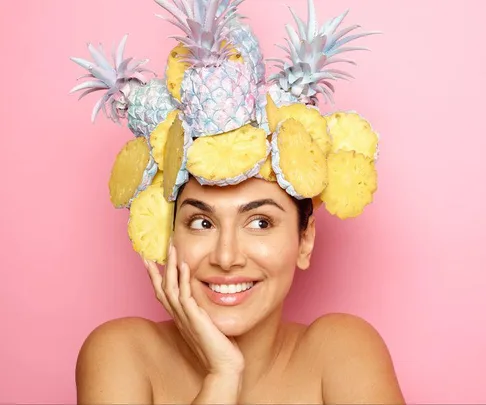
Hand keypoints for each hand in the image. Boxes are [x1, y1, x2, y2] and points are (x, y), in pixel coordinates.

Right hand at [143, 243, 244, 375]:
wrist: (223, 366)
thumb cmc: (218, 346)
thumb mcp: (207, 323)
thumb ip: (202, 311)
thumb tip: (204, 300)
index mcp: (180, 317)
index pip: (163, 293)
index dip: (154, 277)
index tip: (148, 262)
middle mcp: (178, 316)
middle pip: (161, 288)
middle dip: (156, 269)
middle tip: (151, 251)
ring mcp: (185, 318)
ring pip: (171, 288)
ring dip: (170, 267)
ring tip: (171, 249)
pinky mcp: (194, 319)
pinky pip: (186, 296)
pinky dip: (183, 279)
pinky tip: (185, 265)